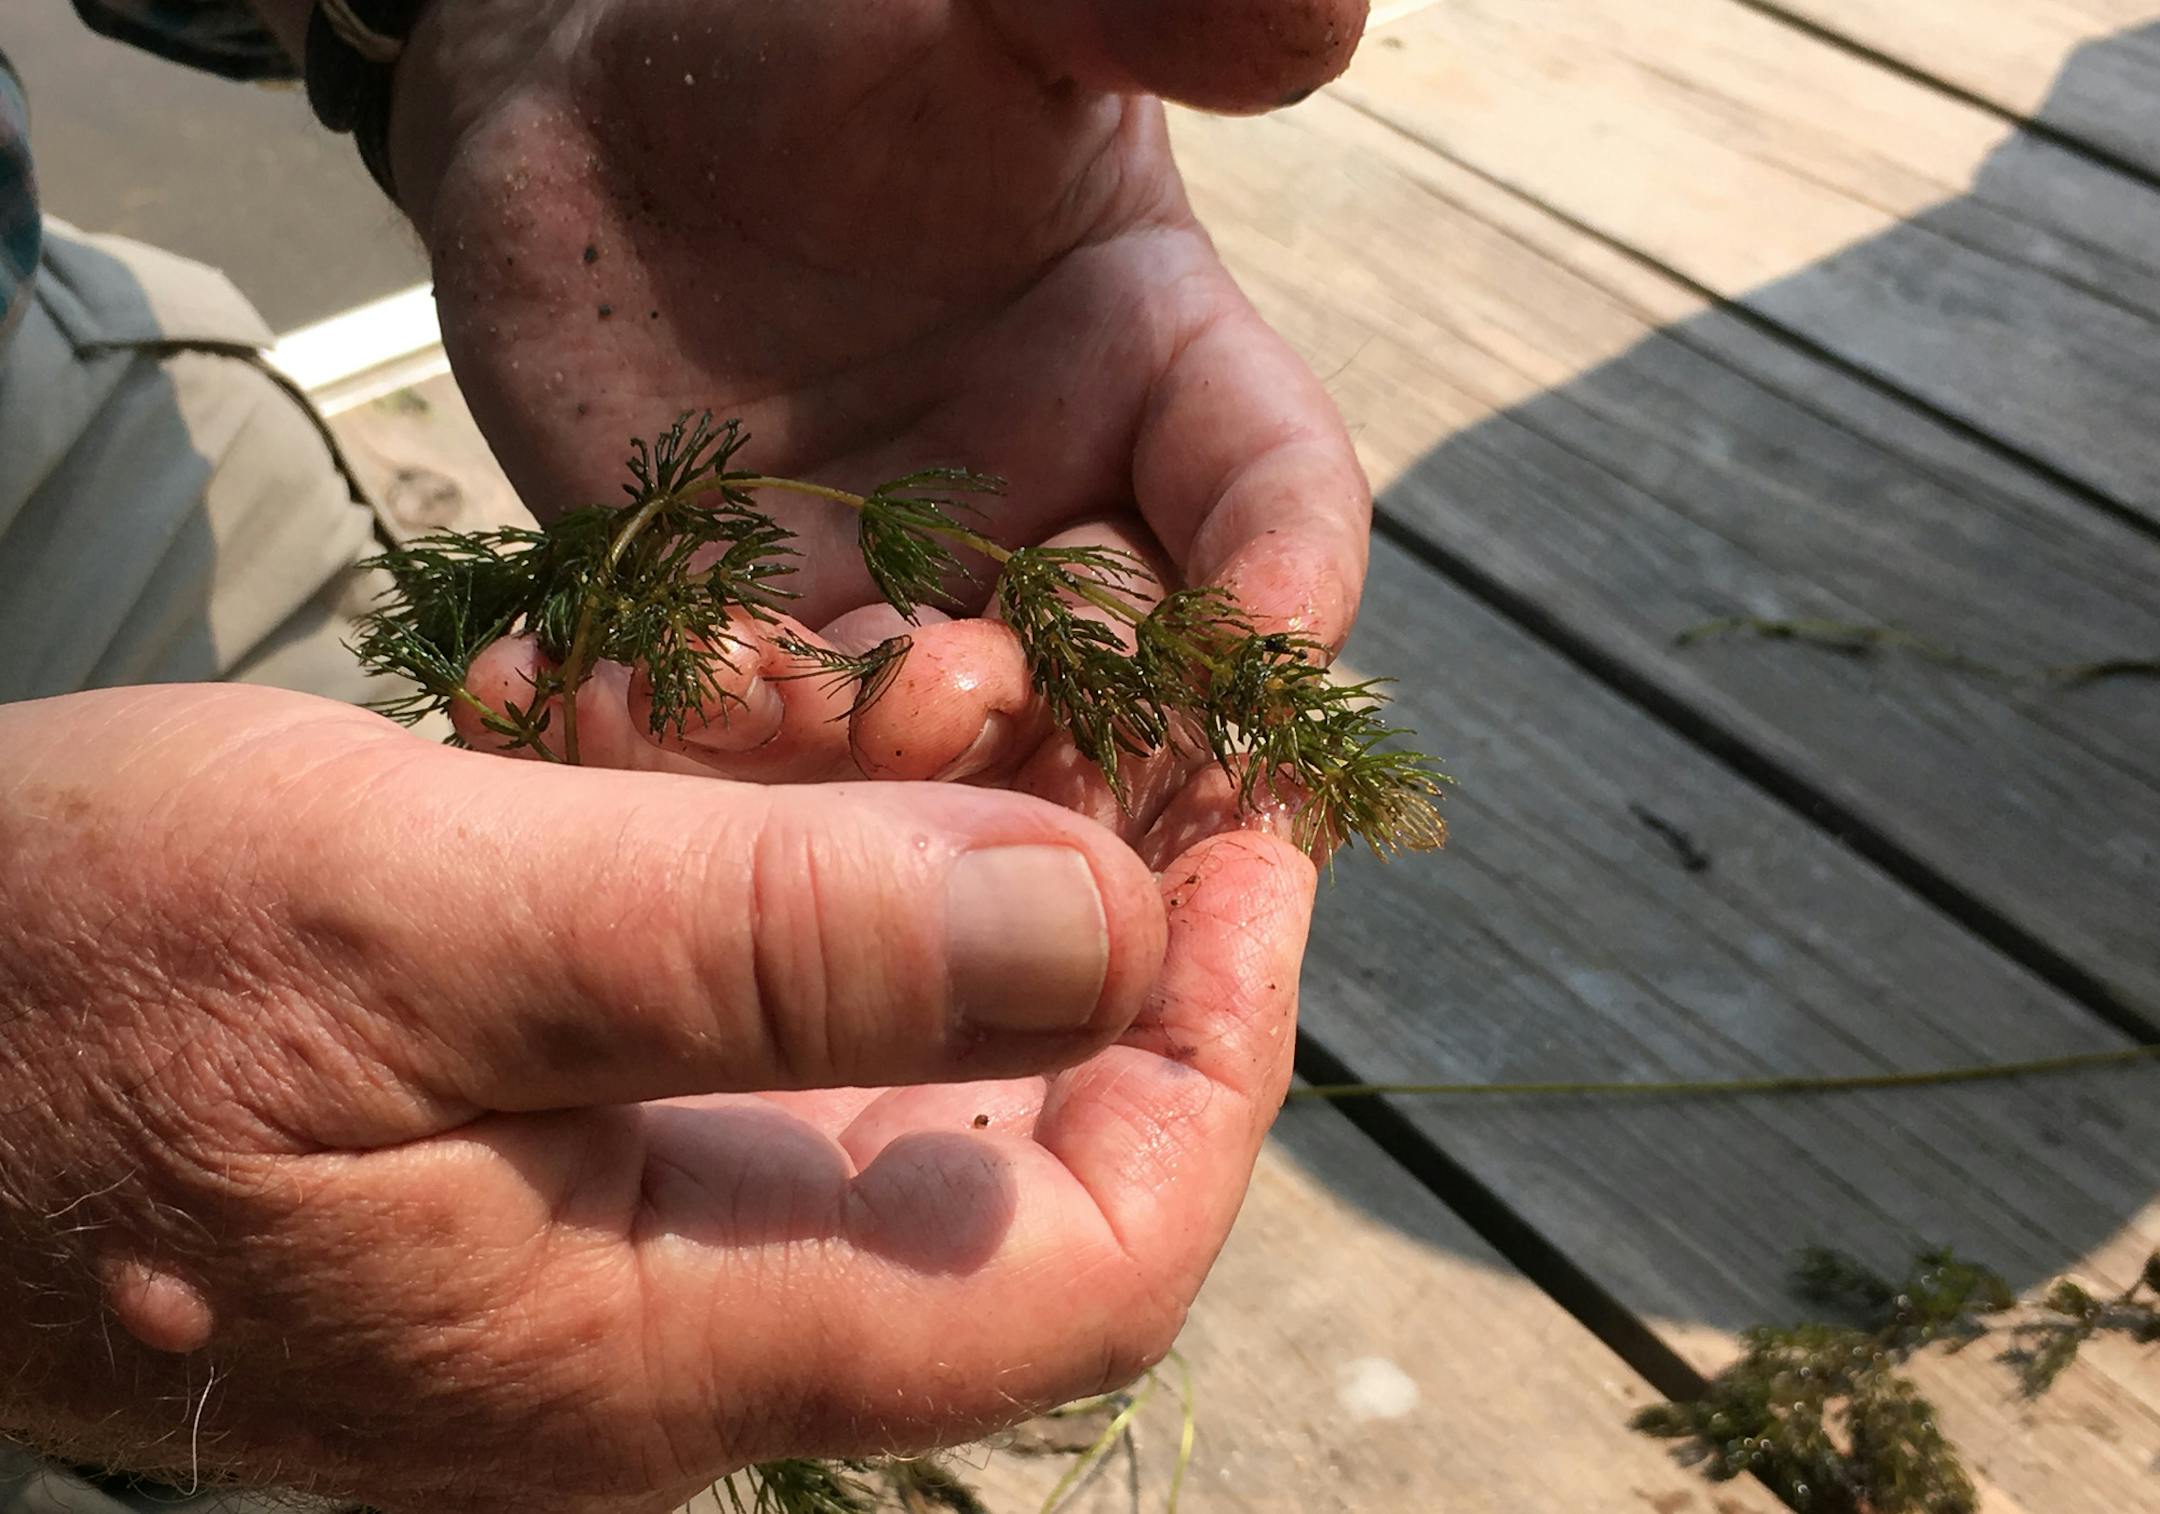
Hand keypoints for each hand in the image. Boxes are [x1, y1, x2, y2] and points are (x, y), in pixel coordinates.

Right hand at [0, 685, 1313, 1511]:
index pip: (1092, 1264)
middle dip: (1076, 905)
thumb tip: (1104, 924)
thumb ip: (765, 942)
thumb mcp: (411, 922)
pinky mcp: (567, 1143)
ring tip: (869, 674)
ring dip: (918, 856)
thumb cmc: (63, 996)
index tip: (1249, 830)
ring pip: (896, 1050)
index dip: (1219, 1051)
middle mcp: (682, 1327)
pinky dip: (784, 862)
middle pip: (1018, 1139)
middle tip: (1053, 687)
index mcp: (668, 1341)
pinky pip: (761, 1009)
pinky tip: (714, 727)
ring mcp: (625, 1238)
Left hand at [384, 0, 1373, 802]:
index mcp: (1155, 365)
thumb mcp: (988, 8)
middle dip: (1117, 733)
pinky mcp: (754, 631)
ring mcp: (903, 584)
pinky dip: (754, 747)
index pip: (1273, 499)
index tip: (1258, 651)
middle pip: (1141, 674)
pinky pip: (774, 733)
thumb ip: (1135, 14)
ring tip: (880, 711)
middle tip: (1040, 735)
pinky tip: (705, 704)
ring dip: (937, 758)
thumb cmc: (815, 31)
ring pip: (963, 737)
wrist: (589, 97)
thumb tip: (1320, 20)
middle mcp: (1049, 502)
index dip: (1288, 582)